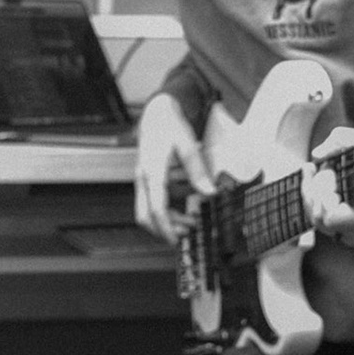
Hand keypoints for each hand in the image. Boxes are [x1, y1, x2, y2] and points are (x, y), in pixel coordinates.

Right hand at [133, 94, 214, 240]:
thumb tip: (209, 192)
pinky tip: (187, 206)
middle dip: (164, 230)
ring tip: (191, 222)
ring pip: (148, 212)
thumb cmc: (169, 126)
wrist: (157, 115)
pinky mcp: (148, 181)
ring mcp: (144, 180)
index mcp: (152, 171)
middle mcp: (144, 178)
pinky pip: (154, 202)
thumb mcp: (187, 144)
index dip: (166, 227)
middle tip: (187, 233)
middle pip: (145, 216)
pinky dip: (169, 210)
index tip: (177, 239)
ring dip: (169, 221)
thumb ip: (197, 170)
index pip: (156, 208)